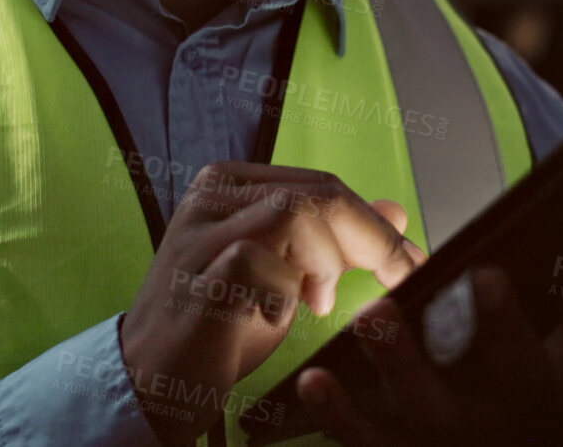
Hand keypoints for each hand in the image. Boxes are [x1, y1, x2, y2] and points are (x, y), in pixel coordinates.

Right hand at [119, 162, 427, 444]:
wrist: (153, 379)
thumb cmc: (220, 327)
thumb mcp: (289, 277)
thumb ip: (336, 242)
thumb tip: (396, 212)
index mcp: (232, 185)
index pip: (321, 183)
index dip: (373, 223)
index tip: (409, 262)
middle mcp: (212, 195)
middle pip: (318, 192)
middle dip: (369, 239)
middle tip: (393, 279)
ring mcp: (200, 230)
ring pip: (297, 212)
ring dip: (324, 263)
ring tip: (313, 301)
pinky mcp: (197, 270)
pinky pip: (262, 258)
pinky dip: (284, 291)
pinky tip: (272, 316)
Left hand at [297, 206, 562, 445]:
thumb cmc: (551, 400)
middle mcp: (513, 410)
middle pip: (508, 372)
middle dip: (498, 328)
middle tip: (467, 282)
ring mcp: (453, 438)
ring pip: (426, 408)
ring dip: (398, 366)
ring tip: (373, 319)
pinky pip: (367, 439)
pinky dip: (340, 413)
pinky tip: (314, 377)